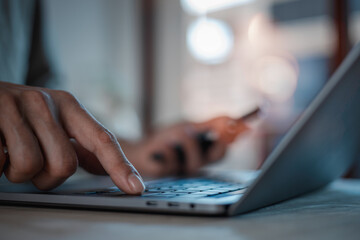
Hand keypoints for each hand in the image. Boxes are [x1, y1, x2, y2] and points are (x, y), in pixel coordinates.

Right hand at [0, 82, 144, 193]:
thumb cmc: (21, 115)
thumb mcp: (53, 121)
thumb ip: (79, 143)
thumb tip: (105, 168)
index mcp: (67, 105)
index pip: (101, 138)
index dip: (120, 165)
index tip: (135, 187)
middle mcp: (45, 102)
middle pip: (64, 165)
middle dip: (48, 177)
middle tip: (33, 164)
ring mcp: (13, 107)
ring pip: (29, 167)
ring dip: (18, 173)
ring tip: (9, 154)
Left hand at [123, 119, 247, 177]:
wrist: (140, 150)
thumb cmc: (165, 139)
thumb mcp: (189, 126)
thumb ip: (211, 124)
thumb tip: (233, 117)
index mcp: (205, 151)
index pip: (226, 145)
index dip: (236, 135)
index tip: (244, 124)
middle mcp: (199, 163)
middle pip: (218, 155)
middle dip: (215, 140)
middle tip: (212, 128)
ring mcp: (184, 172)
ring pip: (196, 161)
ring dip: (187, 142)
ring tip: (177, 133)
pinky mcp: (167, 176)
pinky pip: (173, 162)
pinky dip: (168, 150)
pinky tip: (161, 147)